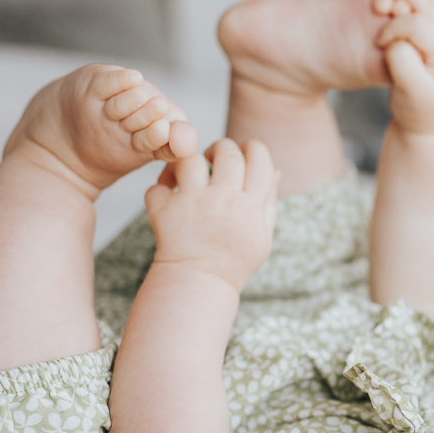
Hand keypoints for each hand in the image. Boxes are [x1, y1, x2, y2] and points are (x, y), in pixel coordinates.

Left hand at [145, 139, 278, 291]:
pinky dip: (160, 186)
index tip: (248, 151)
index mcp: (250, 206)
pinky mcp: (164, 211)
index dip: (255, 149)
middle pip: (226, 152)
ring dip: (191, 159)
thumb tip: (275, 169)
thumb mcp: (262, 236)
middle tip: (217, 157)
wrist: (199, 284)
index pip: (260, 160)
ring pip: (190, 159)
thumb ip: (269, 202)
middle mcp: (222, 200)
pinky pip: (157, 185)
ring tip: (191, 169)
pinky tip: (167, 193)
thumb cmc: (233, 261)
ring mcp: (191, 203)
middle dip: (224, 147)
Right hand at [372, 0, 433, 134]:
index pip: (420, 25)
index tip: (381, 44)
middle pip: (427, 3)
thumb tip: (396, 44)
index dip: (396, 28)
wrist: (425, 120)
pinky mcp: (427, 30)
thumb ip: (406, 68)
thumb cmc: (420, 110)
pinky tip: (385, 0)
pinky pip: (416, 5)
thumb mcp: (415, 95)